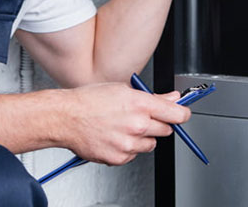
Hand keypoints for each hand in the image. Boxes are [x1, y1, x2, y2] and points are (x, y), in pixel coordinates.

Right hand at [60, 83, 188, 165]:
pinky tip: (114, 137)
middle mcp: (137, 125)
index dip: (182, 113)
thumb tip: (172, 98)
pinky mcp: (119, 157)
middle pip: (166, 130)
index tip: (182, 114)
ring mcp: (129, 143)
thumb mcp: (122, 89)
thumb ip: (152, 97)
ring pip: (150, 144)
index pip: (177, 114)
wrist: (66, 118)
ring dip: (143, 138)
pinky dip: (128, 148)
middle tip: (142, 118)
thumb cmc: (89, 101)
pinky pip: (134, 155)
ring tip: (123, 127)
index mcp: (140, 104)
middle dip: (158, 124)